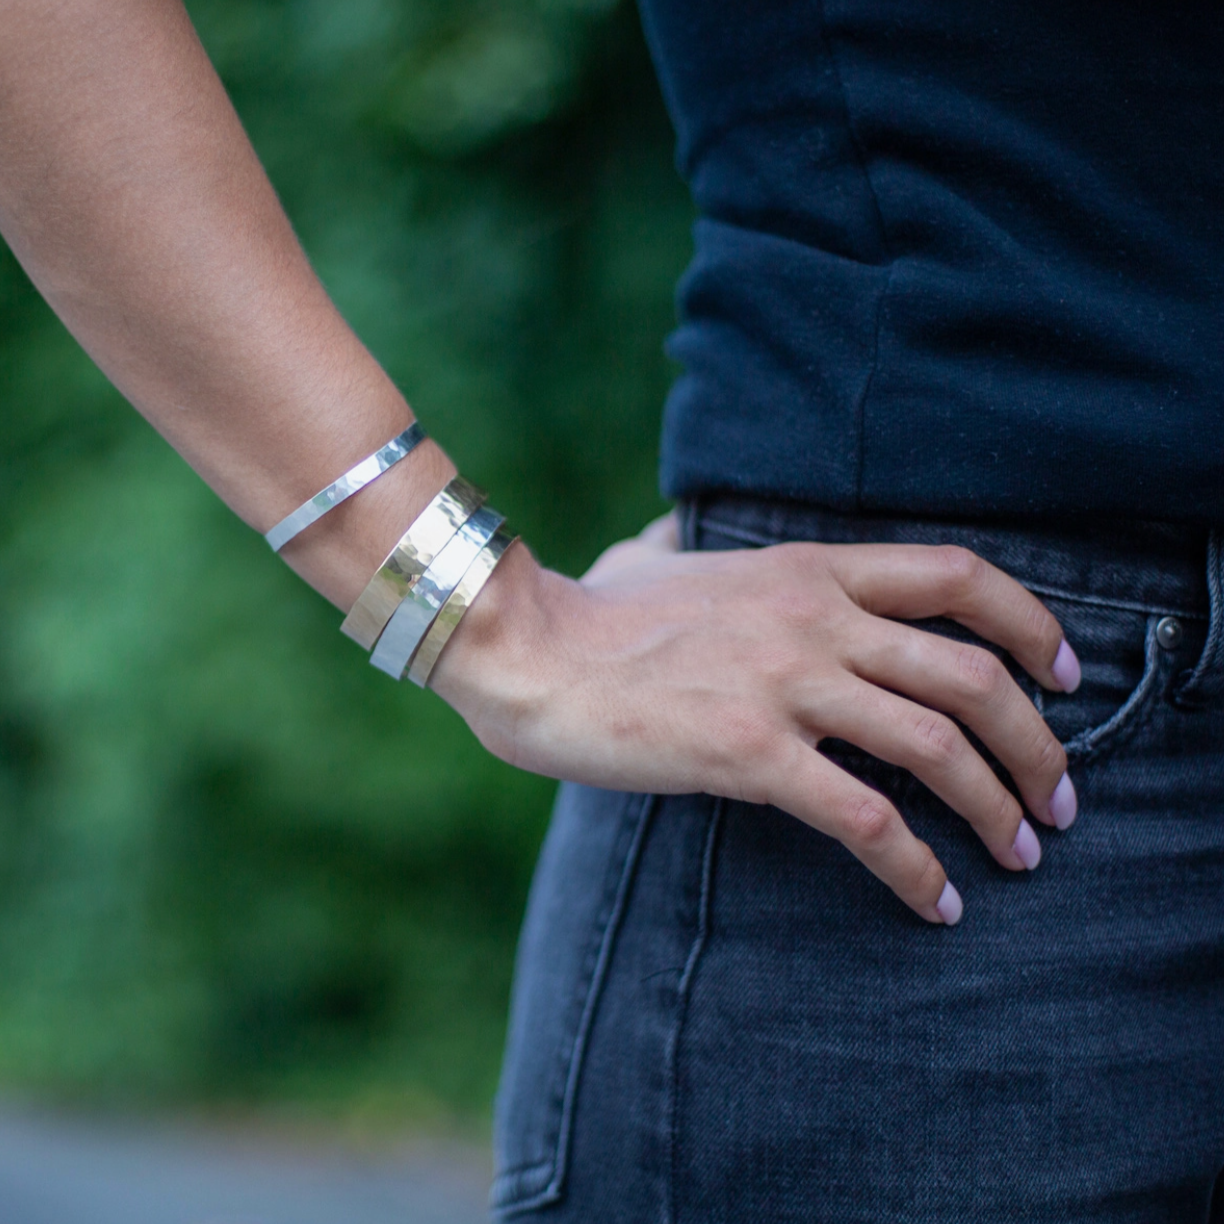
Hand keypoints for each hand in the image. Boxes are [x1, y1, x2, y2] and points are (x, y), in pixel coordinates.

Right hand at [431, 512, 1078, 924]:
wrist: (526, 648)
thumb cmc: (587, 609)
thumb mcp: (651, 553)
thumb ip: (684, 540)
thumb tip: (669, 533)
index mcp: (808, 569)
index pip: (959, 576)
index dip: (1030, 623)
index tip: (1064, 672)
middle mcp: (816, 620)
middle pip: (972, 675)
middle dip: (1037, 743)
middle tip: (1058, 798)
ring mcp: (787, 685)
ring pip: (936, 747)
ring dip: (997, 806)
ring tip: (1020, 854)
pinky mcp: (751, 753)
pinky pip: (865, 818)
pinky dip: (916, 867)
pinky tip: (937, 901)